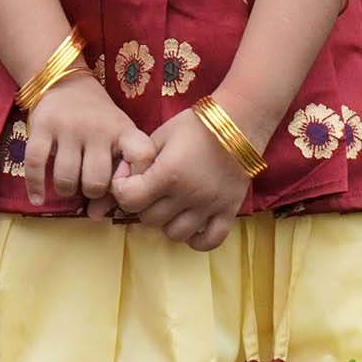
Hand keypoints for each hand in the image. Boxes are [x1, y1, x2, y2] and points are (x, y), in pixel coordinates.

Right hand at [22, 71, 157, 209]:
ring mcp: (68, 127)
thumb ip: (115, 171)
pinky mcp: (41, 127)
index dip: (139, 178)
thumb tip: (96, 215)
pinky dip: (35, 187)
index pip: (143, 155)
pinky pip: (34, 165)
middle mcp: (97, 129)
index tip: (127, 187)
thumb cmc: (99, 118)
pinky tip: (39, 199)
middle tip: (89, 187)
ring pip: (66, 179)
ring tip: (68, 186)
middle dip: (93, 192)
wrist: (66, 82)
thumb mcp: (118, 133)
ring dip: (66, 190)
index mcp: (123, 130)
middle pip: (96, 181)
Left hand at [93, 103, 252, 251]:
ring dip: (167, 223)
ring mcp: (210, 206)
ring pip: (175, 234)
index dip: (121, 190)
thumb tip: (126, 179)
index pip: (129, 200)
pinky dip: (197, 240)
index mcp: (168, 173)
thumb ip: (141, 159)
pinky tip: (192, 225)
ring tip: (171, 207)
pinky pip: (210, 241)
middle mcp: (188, 195)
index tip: (128, 179)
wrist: (240, 121)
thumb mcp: (161, 134)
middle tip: (150, 191)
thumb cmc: (197, 125)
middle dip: (143, 206)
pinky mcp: (229, 210)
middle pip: (149, 220)